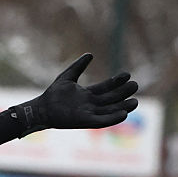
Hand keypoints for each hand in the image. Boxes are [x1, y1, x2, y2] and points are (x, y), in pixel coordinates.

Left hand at [12, 54, 138, 136]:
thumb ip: (79, 66)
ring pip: (110, 110)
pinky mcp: (85, 122)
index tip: (127, 74)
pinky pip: (102, 121)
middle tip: (135, 85)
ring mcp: (89, 114)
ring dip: (123, 107)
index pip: (106, 87)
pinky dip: (113, 118)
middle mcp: (91, 105)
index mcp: (88, 94)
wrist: (41, 108)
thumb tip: (90, 54)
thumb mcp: (68, 77)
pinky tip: (123, 114)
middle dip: (123, 93)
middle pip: (112, 99)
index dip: (117, 82)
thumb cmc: (53, 94)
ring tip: (135, 102)